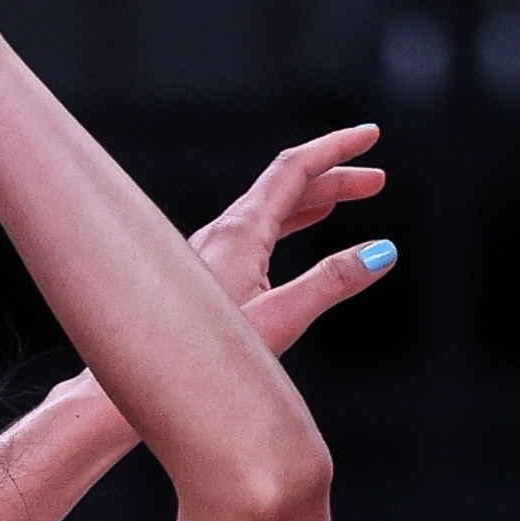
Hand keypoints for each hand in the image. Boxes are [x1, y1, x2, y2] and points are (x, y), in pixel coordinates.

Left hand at [193, 124, 394, 356]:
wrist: (139, 384)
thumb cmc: (200, 358)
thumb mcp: (281, 317)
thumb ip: (332, 282)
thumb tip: (381, 253)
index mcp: (239, 233)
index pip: (295, 169)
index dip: (337, 148)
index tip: (370, 136)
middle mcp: (219, 235)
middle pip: (284, 186)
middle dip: (334, 178)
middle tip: (376, 180)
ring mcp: (207, 254)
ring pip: (267, 210)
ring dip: (310, 202)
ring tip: (342, 202)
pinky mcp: (203, 276)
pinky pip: (252, 233)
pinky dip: (284, 223)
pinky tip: (291, 235)